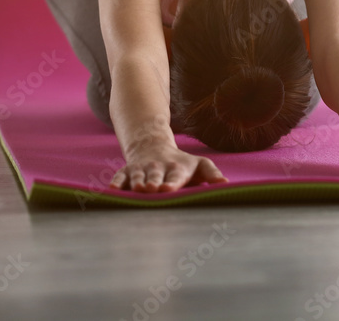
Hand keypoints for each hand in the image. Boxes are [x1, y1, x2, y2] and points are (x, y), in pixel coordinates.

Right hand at [110, 143, 227, 192]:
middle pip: (155, 176)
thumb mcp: (199, 165)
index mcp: (177, 169)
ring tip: (137, 189)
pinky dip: (116, 182)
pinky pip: (120, 176)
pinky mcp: (127, 171)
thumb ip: (212, 174)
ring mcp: (141, 170)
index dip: (172, 182)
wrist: (153, 147)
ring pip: (137, 176)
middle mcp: (158, 168)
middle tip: (154, 189)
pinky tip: (112, 190)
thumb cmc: (182, 163)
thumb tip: (226, 184)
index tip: (169, 189)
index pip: (175, 176)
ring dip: (136, 183)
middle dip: (154, 182)